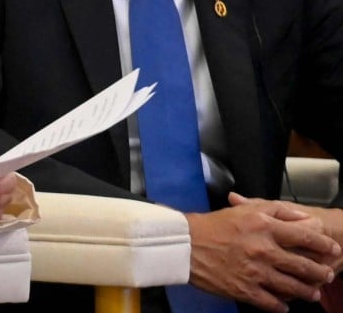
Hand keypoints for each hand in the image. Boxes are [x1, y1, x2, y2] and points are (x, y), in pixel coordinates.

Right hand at [185, 193, 338, 311]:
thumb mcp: (246, 210)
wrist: (185, 244)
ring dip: (306, 291)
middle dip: (320, 272)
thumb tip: (303, 218)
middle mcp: (263, 251)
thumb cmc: (214, 225)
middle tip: (326, 274)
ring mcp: (255, 273)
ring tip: (312, 293)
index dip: (323, 245)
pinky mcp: (245, 290)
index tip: (332, 249)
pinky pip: (272, 303)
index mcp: (264, 228)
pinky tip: (285, 306)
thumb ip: (277, 210)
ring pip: (292, 288)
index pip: (305, 237)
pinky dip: (282, 306)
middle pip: (304, 266)